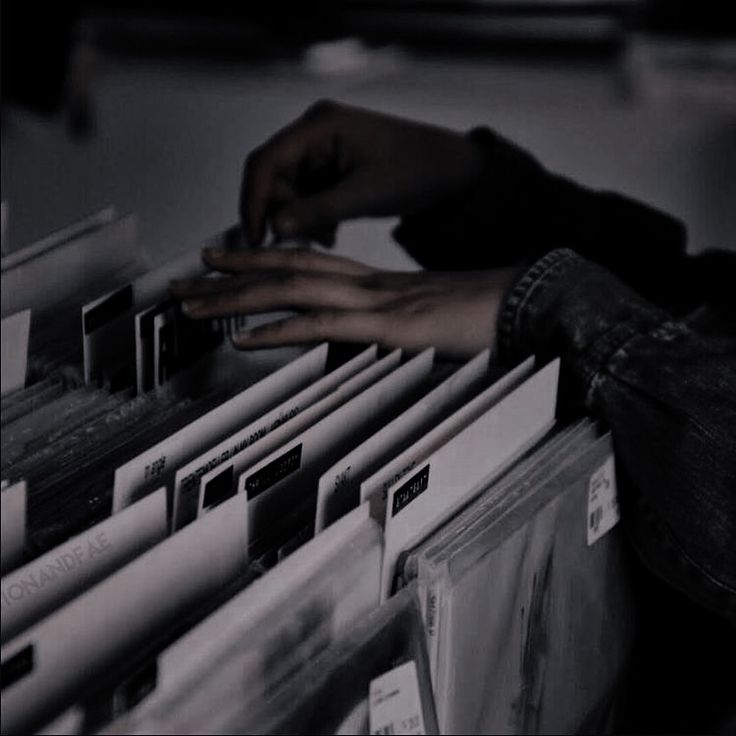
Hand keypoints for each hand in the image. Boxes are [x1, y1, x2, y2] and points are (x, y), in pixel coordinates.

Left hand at [171, 248, 518, 360]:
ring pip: (291, 291)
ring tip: (193, 305)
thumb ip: (391, 326)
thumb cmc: (484, 315)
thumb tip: (364, 339)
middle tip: (185, 279)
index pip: (307, 261)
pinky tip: (244, 338)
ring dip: (237, 299)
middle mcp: (367, 284)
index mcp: (376, 281)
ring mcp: (375, 302)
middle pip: (285, 268)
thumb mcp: (428, 321)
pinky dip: (278, 331)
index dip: (261, 257)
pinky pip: (323, 325)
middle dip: (230, 275)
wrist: (525, 305)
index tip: (224, 258)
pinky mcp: (388, 327)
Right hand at [241, 100, 483, 245]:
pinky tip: (331, 231)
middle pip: (273, 176)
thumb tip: (275, 228)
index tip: (255, 239)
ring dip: (299, 217)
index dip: (254, 202)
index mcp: (321, 125)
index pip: (266, 162)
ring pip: (288, 188)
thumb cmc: (416, 171)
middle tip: (304, 241)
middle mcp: (315, 131)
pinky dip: (312, 215)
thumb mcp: (366, 195)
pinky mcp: (330, 164)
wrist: (450, 170)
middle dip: (283, 212)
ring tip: (326, 236)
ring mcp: (322, 146)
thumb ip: (318, 210)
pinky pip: (305, 192)